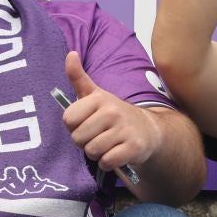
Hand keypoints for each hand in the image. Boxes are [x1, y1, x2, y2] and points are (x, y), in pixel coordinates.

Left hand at [60, 51, 156, 179]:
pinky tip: (116, 153)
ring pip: (92, 151)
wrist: (148, 130)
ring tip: (108, 144)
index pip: (68, 120)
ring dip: (97, 153)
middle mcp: (112, 111)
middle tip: (98, 136)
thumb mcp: (96, 95)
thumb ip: (78, 77)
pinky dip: (108, 163)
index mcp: (99, 98)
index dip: (74, 126)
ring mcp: (124, 129)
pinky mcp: (133, 148)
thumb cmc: (115, 114)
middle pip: (78, 138)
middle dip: (85, 142)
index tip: (87, 123)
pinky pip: (106, 162)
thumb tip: (70, 53)